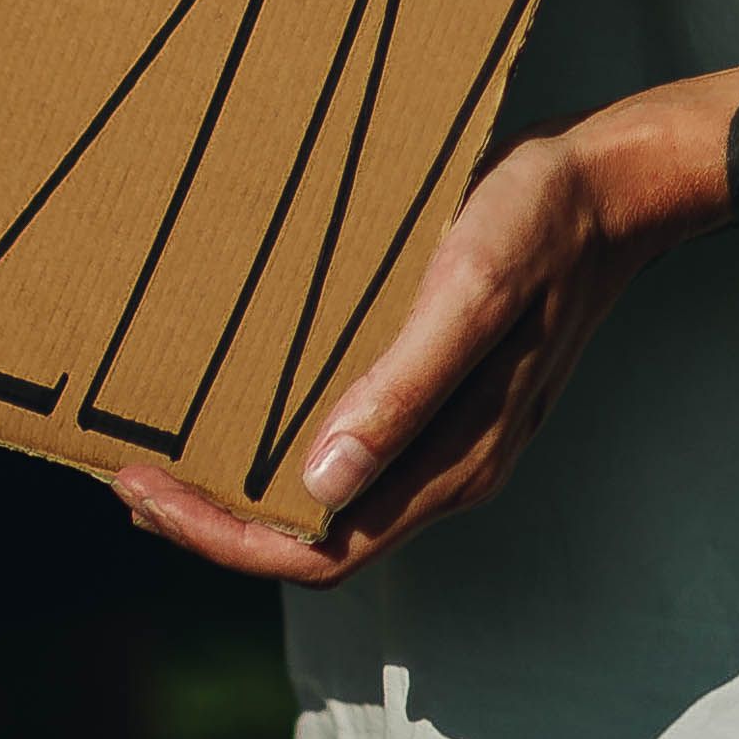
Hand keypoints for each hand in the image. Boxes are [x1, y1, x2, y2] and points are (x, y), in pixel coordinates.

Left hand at [110, 121, 680, 586]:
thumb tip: (317, 485)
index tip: (143, 492)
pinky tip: (234, 410)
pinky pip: (345, 455)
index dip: (223, 540)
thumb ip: (405, 387)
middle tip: (125, 478)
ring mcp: (445, 438)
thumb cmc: (541, 225)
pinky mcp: (438, 399)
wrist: (613, 185)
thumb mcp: (470, 291)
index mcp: (454, 463)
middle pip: (313, 543)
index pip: (319, 552)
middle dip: (213, 524)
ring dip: (239, 495)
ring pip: (325, 506)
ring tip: (159, 455)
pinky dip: (276, 452)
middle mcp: (447, 468)